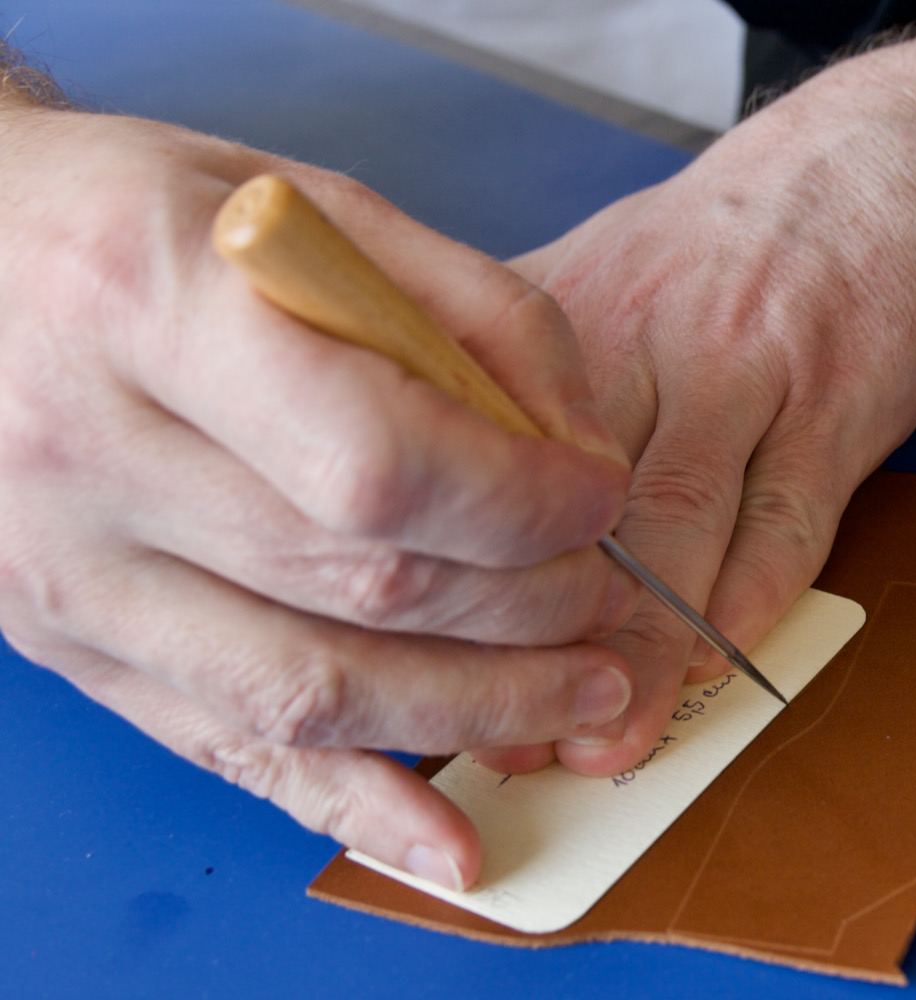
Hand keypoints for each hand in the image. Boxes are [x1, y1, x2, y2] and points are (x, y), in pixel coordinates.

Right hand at [0, 107, 642, 888]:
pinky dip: (354, 805)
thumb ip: (467, 311)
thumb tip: (577, 448)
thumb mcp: (311, 203)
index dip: (519, 501)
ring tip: (582, 688)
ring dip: (478, 709)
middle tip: (608, 590)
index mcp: (147, 306)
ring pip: (312, 692)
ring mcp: (67, 572)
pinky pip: (229, 750)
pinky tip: (449, 841)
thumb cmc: (145, 218)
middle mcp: (86, 453)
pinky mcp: (73, 646)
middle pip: (364, 584)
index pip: (375, 461)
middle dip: (528, 604)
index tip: (596, 496)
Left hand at [497, 42, 915, 775]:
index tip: (429, 659)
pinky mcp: (834, 400)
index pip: (475, 452)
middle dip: (527, 635)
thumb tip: (440, 472)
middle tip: (500, 732)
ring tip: (603, 741)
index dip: (451, 568)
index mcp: (561, 312)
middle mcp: (638, 336)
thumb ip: (520, 370)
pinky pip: (784, 522)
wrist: (898, 159)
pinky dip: (747, 606)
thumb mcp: (603, 263)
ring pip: (670, 529)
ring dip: (636, 650)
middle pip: (562, 504)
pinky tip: (714, 667)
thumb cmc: (740, 235)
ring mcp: (741, 367)